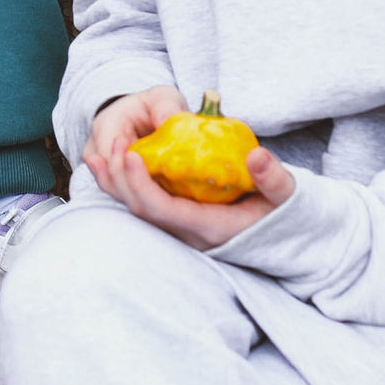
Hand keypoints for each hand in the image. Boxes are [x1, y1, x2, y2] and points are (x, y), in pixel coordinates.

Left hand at [83, 86, 293, 249]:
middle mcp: (189, 234)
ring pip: (138, 210)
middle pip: (142, 211)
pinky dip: (125, 187)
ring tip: (94, 157)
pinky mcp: (179, 220)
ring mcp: (182, 230)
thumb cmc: (287, 213)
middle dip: (120, 182)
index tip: (130, 154)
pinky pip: (144, 206)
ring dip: (115, 184)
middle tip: (108, 147)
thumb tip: (257, 156)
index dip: (142, 185)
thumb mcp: (287, 197)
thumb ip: (274, 179)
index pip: (164, 211)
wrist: (289, 237)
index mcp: (209, 228)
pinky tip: (110, 165)